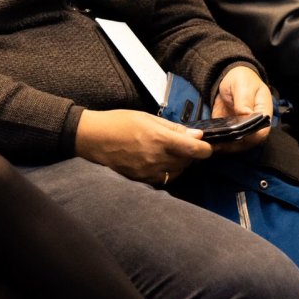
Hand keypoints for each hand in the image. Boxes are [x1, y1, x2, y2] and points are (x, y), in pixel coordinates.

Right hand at [75, 108, 209, 184]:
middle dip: (190, 154)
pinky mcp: (141, 180)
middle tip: (181, 144)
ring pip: (177, 172)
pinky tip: (158, 163)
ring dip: (179, 164)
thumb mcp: (147, 118)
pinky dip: (166, 172)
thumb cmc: (118, 122)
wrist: (92, 138)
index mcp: (159, 139)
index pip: (195, 150)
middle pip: (187, 161)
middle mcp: (156, 158)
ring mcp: (148, 171)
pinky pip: (163, 179)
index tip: (205, 146)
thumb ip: (173, 128)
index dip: (205, 149)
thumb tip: (196, 136)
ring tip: (168, 153)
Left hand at [211, 66, 272, 152]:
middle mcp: (254, 126)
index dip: (250, 138)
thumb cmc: (242, 79)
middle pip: (248, 143)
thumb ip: (244, 101)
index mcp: (263, 114)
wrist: (230, 78)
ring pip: (236, 145)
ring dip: (224, 146)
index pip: (261, 133)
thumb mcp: (243, 85)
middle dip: (233, 145)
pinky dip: (217, 142)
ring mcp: (242, 129)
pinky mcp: (229, 130)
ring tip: (211, 144)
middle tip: (219, 143)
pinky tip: (208, 141)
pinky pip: (225, 140)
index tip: (236, 137)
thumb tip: (246, 116)